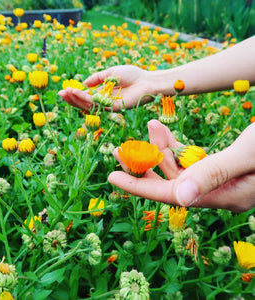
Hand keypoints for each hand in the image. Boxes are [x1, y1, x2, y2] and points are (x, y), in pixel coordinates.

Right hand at [58, 65, 155, 110]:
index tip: (64, 89)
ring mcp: (108, 106)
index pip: (86, 97)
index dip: (75, 94)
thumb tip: (83, 83)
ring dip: (76, 99)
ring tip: (66, 93)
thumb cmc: (131, 75)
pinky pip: (97, 105)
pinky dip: (86, 99)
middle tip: (61, 94)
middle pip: (85, 103)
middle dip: (72, 99)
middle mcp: (104, 101)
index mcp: (103, 93)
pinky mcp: (113, 108)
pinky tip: (77, 93)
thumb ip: (96, 78)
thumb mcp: (110, 72)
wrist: (146, 81)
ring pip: (88, 106)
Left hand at [108, 120, 254, 211]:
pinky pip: (188, 158)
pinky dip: (174, 144)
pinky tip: (162, 129)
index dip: (139, 186)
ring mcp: (216, 179)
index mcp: (221, 195)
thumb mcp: (249, 152)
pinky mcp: (217, 166)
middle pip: (168, 182)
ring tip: (150, 125)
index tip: (112, 178)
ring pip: (176, 167)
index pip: (169, 195)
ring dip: (159, 148)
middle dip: (144, 164)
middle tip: (120, 149)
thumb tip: (178, 198)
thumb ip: (214, 173)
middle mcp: (215, 191)